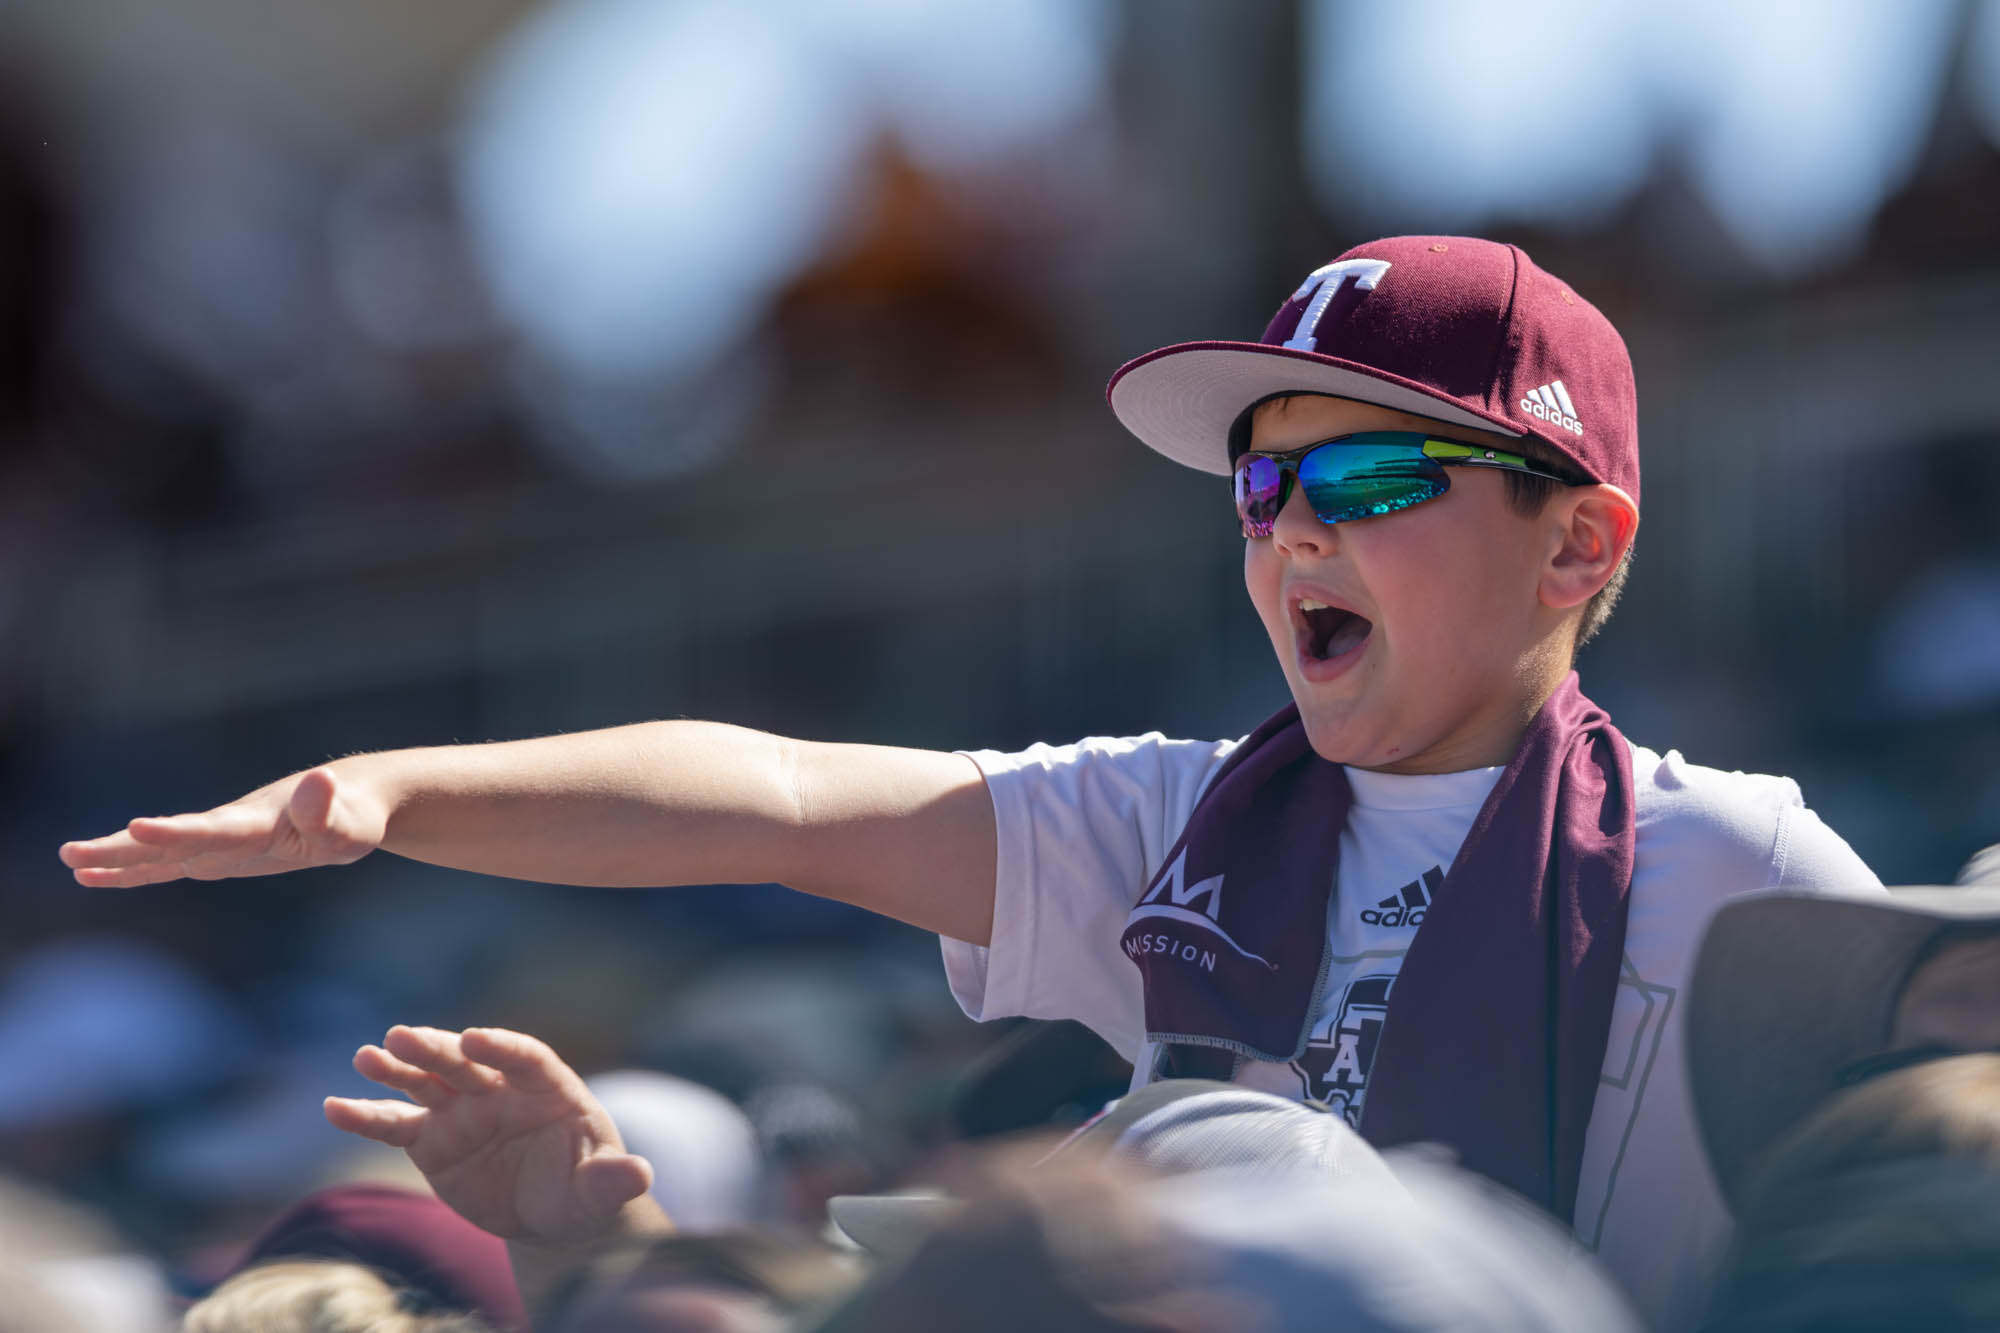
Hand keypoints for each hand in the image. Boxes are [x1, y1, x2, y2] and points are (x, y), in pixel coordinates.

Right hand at [58, 765, 386, 887]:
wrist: (345, 801)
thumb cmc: (351, 818)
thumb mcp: (347, 824)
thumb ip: (326, 810)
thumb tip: (321, 780)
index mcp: (256, 824)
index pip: (212, 831)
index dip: (176, 833)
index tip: (136, 826)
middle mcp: (229, 829)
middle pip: (170, 841)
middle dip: (123, 849)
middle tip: (71, 852)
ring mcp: (219, 841)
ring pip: (160, 852)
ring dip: (116, 857)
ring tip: (69, 861)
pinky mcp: (219, 854)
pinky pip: (169, 865)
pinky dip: (134, 871)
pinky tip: (95, 876)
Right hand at [324, 1025, 656, 1243]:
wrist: (550, 1211)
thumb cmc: (583, 1188)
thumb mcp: (602, 1188)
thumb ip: (613, 1178)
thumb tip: (640, 1173)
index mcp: (549, 1086)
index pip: (525, 1055)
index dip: (501, 1046)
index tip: (475, 1039)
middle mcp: (500, 1088)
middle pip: (466, 1061)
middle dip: (437, 1049)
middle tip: (401, 1036)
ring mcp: (463, 1110)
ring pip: (426, 1082)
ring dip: (397, 1069)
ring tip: (366, 1057)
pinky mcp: (432, 1140)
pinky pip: (395, 1124)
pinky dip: (365, 1116)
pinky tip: (334, 1107)